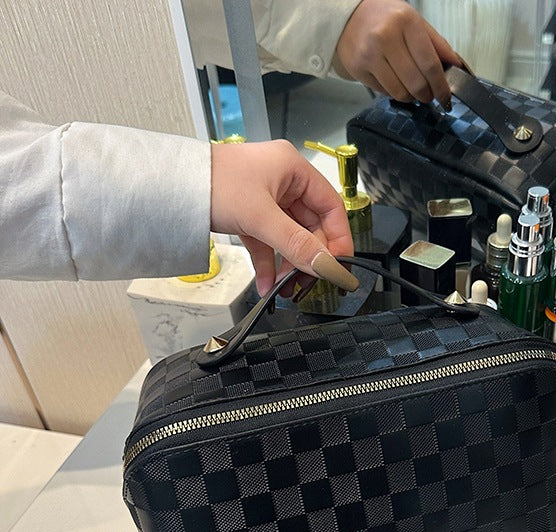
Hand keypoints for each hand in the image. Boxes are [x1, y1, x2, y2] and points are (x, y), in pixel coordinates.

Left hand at [210, 139, 354, 295]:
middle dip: (309, 257)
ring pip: (290, 237)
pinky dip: (270, 264)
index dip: (338, 238)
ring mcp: (265, 198)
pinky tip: (268, 285)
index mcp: (293, 168)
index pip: (331, 207)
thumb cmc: (210, 182)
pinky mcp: (249, 214)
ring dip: (289, 265)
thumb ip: (297, 244)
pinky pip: (268, 243)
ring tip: (288, 288)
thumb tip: (326, 265)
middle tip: (311, 282)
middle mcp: (283, 181)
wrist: (167, 187)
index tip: (338, 265)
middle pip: (311, 226)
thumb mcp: (261, 217)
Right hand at [333, 0, 461, 106]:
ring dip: (411, 97)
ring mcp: (370, 54)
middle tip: (429, 95)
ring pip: (400, 92)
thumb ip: (436, 44)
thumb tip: (456, 65)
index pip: (430, 64)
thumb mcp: (414, 21)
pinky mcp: (358, 69)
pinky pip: (385, 92)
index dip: (441, 86)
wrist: (349, 16)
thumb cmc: (386, 18)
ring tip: (412, 89)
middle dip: (427, 95)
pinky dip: (395, 92)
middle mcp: (385, 37)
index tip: (446, 97)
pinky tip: (395, 81)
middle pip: (416, 83)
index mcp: (405, 21)